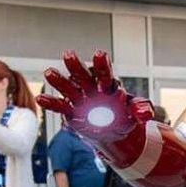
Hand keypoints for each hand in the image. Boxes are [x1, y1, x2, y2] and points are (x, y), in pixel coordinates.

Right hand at [39, 50, 153, 144]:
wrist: (114, 131)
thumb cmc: (126, 116)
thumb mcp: (136, 113)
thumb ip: (141, 110)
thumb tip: (145, 112)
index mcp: (108, 85)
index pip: (105, 73)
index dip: (102, 65)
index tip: (99, 54)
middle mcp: (91, 88)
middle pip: (83, 75)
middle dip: (76, 66)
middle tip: (68, 54)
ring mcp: (79, 99)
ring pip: (68, 88)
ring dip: (59, 81)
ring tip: (48, 72)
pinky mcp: (71, 112)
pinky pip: (60, 106)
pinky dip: (51, 103)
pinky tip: (40, 99)